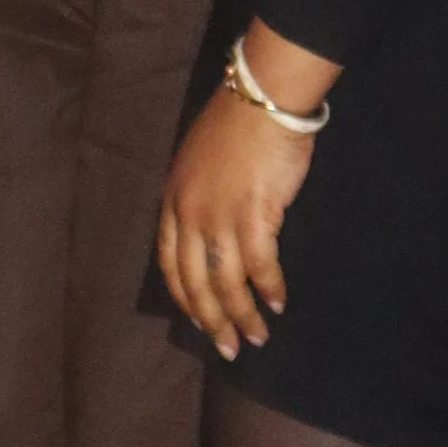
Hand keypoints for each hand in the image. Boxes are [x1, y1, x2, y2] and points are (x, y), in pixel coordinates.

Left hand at [156, 86, 315, 356]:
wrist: (261, 99)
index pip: (169, 263)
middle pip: (195, 282)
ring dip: (242, 315)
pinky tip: (278, 303)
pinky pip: (259, 267)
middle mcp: (189, 215)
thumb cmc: (235, 124)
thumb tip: (213, 231)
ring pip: (225, 283)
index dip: (185, 297)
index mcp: (172, 201)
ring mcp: (219, 218)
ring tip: (258, 337)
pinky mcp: (253, 218)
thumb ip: (198, 197)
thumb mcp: (199, 162)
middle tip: (229, 347)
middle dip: (212, 321)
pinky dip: (268, 289)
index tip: (199, 320)